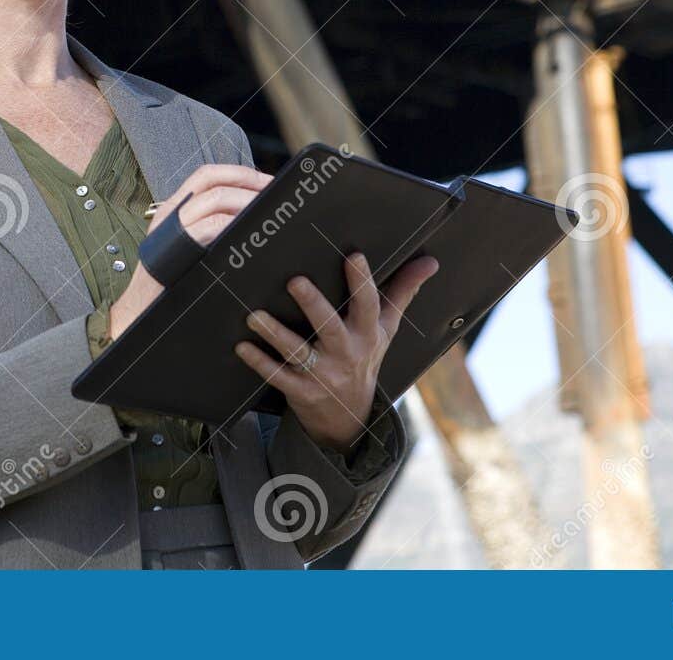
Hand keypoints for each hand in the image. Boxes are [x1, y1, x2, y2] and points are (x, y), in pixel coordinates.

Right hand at [106, 163, 270, 341]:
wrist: (140, 310)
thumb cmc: (170, 283)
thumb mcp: (189, 247)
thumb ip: (210, 228)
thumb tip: (246, 216)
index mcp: (175, 208)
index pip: (207, 175)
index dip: (239, 173)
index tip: (265, 181)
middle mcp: (171, 212)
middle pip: (212, 179)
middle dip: (247, 182)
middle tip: (272, 193)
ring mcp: (171, 227)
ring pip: (214, 198)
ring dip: (245, 201)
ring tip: (265, 211)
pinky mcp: (176, 247)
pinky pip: (210, 225)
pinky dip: (233, 222)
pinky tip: (247, 230)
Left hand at [234, 251, 439, 451]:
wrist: (350, 417)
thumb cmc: (365, 357)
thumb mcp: (387, 328)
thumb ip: (402, 292)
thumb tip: (430, 262)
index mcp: (367, 333)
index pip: (368, 304)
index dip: (362, 281)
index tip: (353, 255)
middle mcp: (346, 353)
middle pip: (331, 327)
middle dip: (314, 305)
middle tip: (294, 281)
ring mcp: (323, 374)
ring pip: (299, 353)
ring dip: (276, 334)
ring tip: (255, 316)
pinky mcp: (301, 391)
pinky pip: (279, 377)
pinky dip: (260, 362)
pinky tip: (242, 346)